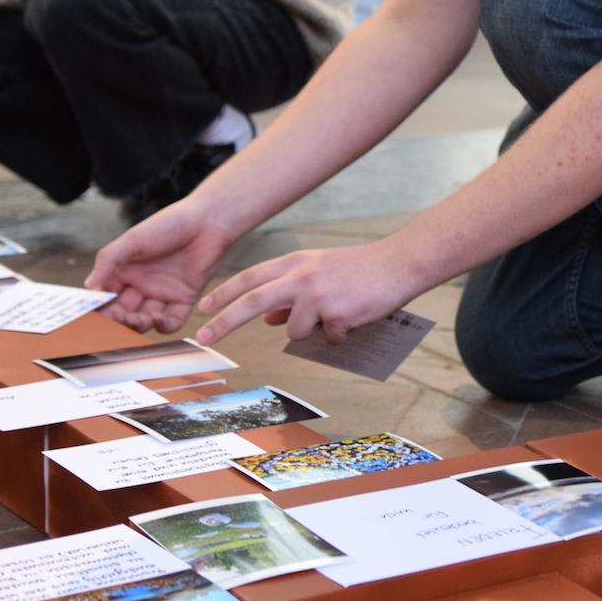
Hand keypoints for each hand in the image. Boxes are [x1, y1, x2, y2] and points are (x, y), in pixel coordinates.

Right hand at [88, 202, 240, 334]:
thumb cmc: (168, 224)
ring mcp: (163, 292)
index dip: (101, 307)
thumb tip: (88, 286)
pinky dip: (164, 326)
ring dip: (139, 325)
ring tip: (138, 319)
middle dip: (119, 320)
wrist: (207, 221)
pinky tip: (158, 318)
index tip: (97, 315)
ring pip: (145, 320)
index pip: (107, 296)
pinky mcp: (185, 298)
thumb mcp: (132, 240)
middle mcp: (142, 284)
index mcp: (125, 270)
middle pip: (124, 312)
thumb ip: (108, 261)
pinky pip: (172, 321)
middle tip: (119, 319)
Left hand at [192, 242, 418, 349]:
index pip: (251, 277)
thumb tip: (270, 320)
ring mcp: (318, 294)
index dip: (225, 292)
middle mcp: (301, 276)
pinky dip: (338, 335)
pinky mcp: (336, 313)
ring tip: (336, 315)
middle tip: (204, 337)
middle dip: (224, 321)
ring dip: (311, 332)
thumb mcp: (319, 273)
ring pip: (294, 330)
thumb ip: (291, 292)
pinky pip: (326, 338)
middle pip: (253, 300)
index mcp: (295, 262)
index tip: (203, 308)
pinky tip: (353, 318)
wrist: (397, 265)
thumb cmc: (359, 270)